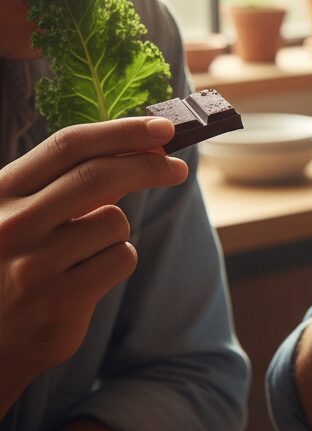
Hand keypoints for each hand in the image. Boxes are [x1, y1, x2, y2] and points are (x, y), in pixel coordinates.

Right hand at [0, 117, 187, 397]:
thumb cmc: (13, 265)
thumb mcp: (27, 216)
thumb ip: (74, 183)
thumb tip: (146, 149)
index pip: (68, 145)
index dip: (122, 131)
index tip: (163, 128)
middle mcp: (10, 224)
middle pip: (98, 175)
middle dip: (147, 166)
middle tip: (176, 169)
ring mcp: (32, 265)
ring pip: (115, 222)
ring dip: (116, 233)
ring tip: (84, 255)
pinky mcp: (58, 302)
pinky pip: (120, 260)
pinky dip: (116, 264)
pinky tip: (86, 280)